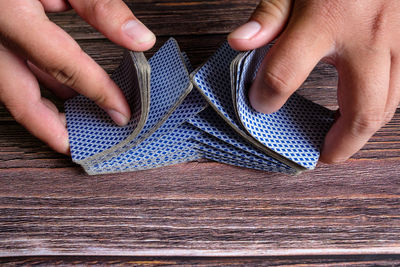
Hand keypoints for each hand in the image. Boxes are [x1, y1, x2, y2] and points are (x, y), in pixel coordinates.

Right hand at [0, 0, 154, 153]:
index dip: (97, 91)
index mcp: (9, 14)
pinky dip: (38, 83)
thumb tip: (139, 39)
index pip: (64, 64)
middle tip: (80, 147)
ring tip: (78, 122)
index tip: (121, 112)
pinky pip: (10, 71)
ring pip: (12, 88)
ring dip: (46, 108)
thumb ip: (101, 6)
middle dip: (51, 128)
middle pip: (19, 97)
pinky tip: (62, 90)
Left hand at [228, 0, 399, 162]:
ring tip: (340, 138)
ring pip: (391, 104)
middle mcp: (369, 35)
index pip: (284, 75)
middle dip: (341, 144)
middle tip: (321, 154)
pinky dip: (382, 103)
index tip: (260, 103)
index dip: (265, 97)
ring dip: (364, 128)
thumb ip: (268, 14)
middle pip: (362, 112)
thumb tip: (239, 43)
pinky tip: (364, 106)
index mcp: (327, 17)